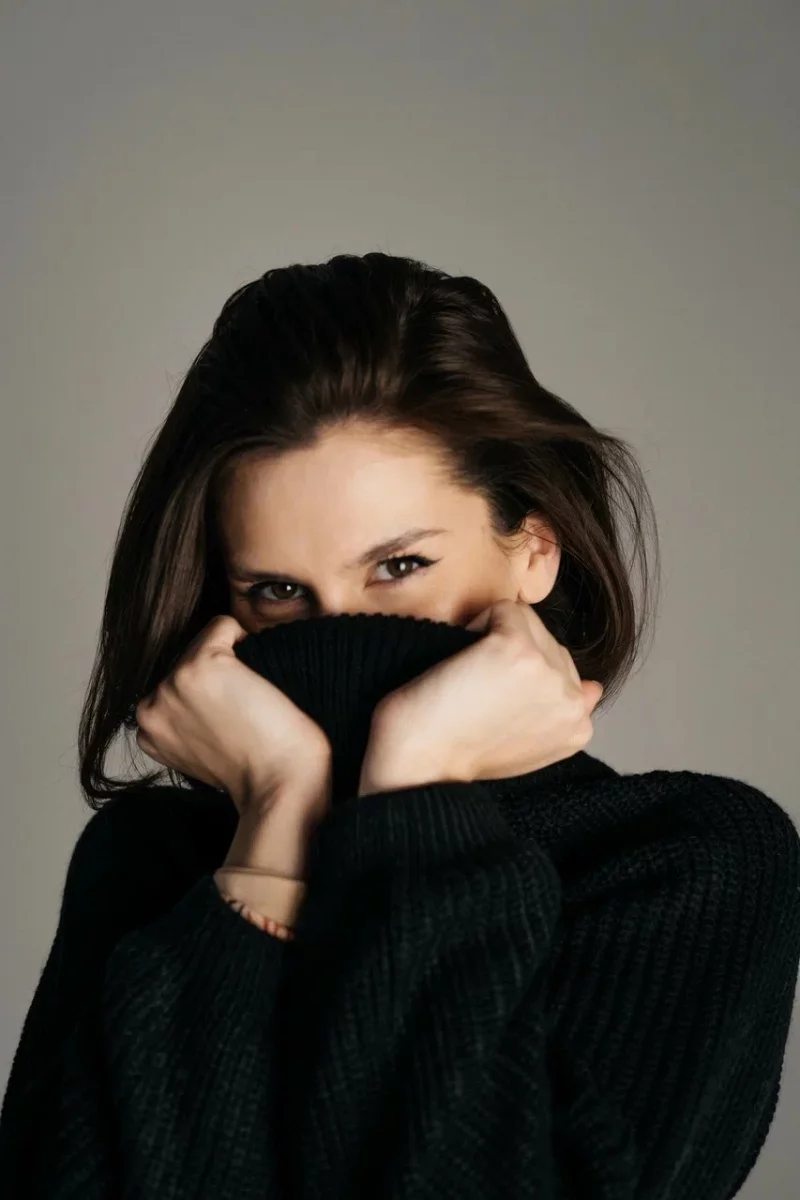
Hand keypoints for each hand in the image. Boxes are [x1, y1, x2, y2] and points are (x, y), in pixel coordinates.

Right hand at [135, 614, 331, 816]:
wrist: (281, 786)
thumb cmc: (259, 770)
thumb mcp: (204, 750)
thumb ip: (187, 719)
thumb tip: (203, 686)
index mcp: (148, 728)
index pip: (176, 682)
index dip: (212, 693)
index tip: (231, 721)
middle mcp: (150, 705)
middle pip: (188, 658)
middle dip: (221, 677)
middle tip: (244, 715)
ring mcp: (172, 683)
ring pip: (206, 642)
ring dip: (234, 663)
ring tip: (251, 703)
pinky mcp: (200, 665)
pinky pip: (224, 626)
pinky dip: (247, 640)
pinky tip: (258, 681)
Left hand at [360, 599, 602, 792]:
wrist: (420, 762)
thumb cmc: (457, 753)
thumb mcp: (525, 743)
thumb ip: (563, 713)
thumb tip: (594, 688)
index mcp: (579, 727)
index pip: (562, 669)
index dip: (519, 677)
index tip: (493, 706)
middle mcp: (572, 702)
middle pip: (547, 642)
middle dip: (509, 656)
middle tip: (478, 695)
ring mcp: (549, 673)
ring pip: (526, 621)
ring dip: (491, 638)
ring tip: (471, 682)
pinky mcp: (518, 649)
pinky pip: (502, 609)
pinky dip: (474, 626)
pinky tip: (461, 664)